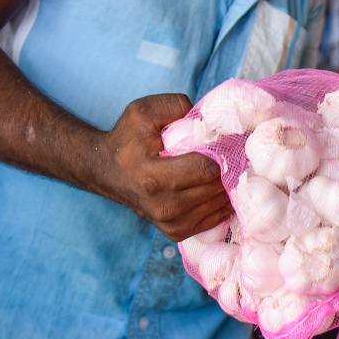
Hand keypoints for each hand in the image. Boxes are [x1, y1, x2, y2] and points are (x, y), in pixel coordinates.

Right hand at [97, 93, 231, 241]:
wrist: (107, 171)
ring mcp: (169, 222)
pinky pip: (215, 219)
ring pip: (219, 204)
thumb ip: (176, 107)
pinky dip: (220, 202)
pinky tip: (215, 186)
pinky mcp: (176, 232)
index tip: (225, 141)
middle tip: (231, 153)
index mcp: (152, 177)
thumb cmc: (127, 139)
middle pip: (216, 188)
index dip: (221, 152)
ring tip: (223, 168)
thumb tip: (210, 119)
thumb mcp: (143, 112)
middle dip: (228, 168)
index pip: (206, 169)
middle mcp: (162, 205)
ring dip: (226, 185)